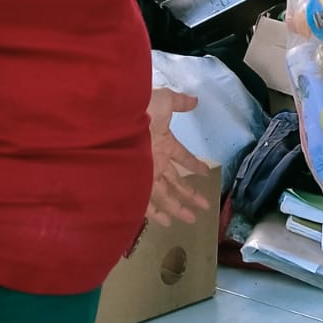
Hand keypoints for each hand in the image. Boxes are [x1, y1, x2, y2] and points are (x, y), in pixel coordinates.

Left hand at [147, 88, 213, 226]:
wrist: (115, 123)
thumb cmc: (141, 111)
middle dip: (190, 194)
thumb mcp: (164, 101)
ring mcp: (145, 176)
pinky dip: (157, 214)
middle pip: (176, 182)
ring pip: (165, 196)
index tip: (206, 173)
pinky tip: (167, 222)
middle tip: (205, 206)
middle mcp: (155, 162)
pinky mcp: (134, 186)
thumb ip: (179, 102)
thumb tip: (195, 100)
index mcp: (164, 143)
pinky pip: (147, 204)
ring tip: (192, 220)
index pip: (183, 157)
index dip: (195, 165)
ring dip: (178, 208)